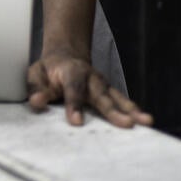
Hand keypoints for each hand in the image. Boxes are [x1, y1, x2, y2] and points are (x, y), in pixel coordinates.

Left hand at [27, 49, 152, 127]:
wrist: (66, 55)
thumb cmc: (49, 70)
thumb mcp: (36, 74)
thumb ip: (37, 88)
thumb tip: (36, 102)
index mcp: (71, 72)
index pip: (73, 90)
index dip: (74, 105)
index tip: (76, 122)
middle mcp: (91, 78)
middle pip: (101, 96)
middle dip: (113, 111)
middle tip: (125, 124)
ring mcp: (103, 85)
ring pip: (117, 98)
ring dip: (131, 110)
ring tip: (145, 122)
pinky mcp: (110, 92)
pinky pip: (123, 102)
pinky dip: (134, 111)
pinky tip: (145, 121)